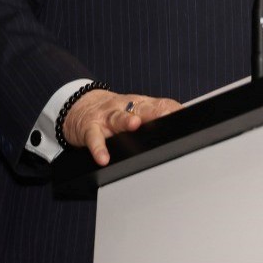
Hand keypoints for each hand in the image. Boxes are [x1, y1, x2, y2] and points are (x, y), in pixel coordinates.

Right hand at [62, 89, 181, 165]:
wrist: (80, 105)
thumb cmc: (114, 111)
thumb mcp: (135, 109)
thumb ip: (156, 114)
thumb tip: (182, 121)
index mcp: (139, 104)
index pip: (159, 104)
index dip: (171, 109)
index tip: (183, 116)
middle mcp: (125, 107)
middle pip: (141, 108)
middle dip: (153, 112)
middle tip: (164, 116)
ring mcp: (107, 117)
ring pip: (117, 118)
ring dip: (126, 120)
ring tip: (134, 125)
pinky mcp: (90, 128)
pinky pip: (94, 138)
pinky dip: (99, 148)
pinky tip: (104, 158)